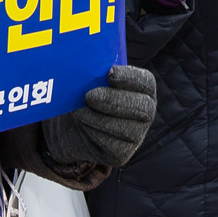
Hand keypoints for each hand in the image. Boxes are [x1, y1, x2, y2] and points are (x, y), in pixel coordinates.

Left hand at [42, 65, 158, 168]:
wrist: (71, 125)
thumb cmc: (84, 94)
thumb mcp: (90, 79)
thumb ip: (96, 71)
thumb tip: (88, 62)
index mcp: (142, 90)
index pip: (146, 82)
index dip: (130, 78)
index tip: (109, 73)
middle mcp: (145, 114)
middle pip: (143, 108)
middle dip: (115, 101)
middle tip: (89, 96)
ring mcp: (136, 136)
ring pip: (126, 129)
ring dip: (98, 118)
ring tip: (79, 110)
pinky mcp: (121, 154)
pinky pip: (112, 145)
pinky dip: (94, 133)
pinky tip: (81, 122)